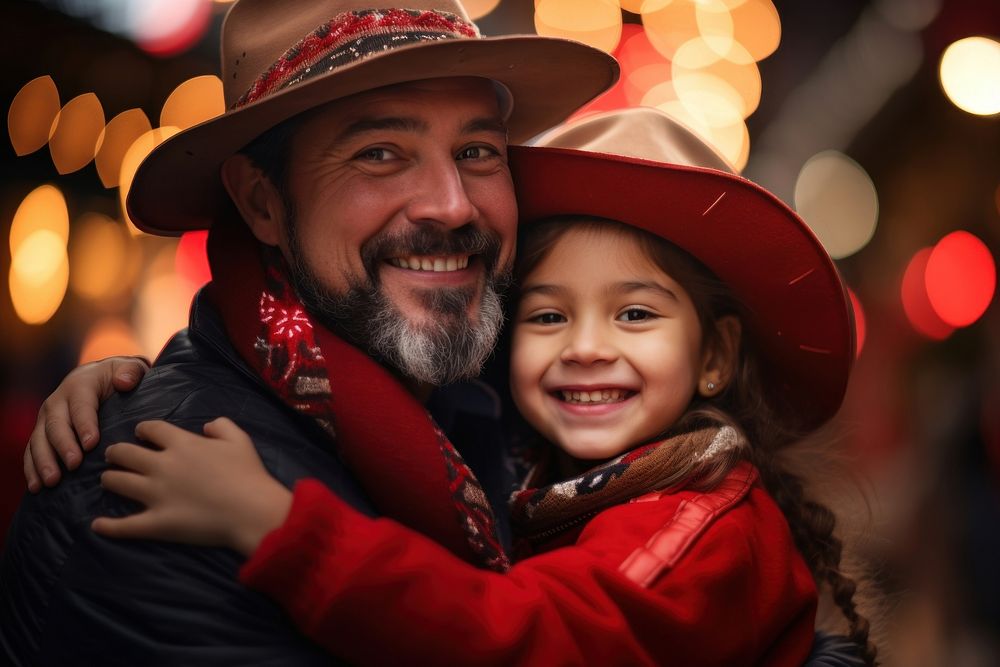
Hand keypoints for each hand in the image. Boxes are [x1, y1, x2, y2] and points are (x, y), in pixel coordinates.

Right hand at [25, 356, 149, 492]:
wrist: (102, 379)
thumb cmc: (121, 377)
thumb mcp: (130, 369)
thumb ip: (130, 372)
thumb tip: (123, 382)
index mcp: (80, 384)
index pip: (80, 405)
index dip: (84, 424)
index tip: (91, 444)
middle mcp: (58, 401)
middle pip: (56, 424)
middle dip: (64, 446)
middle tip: (74, 464)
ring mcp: (47, 418)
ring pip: (40, 440)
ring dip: (44, 461)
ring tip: (52, 481)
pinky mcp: (42, 432)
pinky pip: (32, 450)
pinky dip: (32, 468)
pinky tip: (36, 486)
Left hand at [92, 418, 292, 555]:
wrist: (250, 510)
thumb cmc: (248, 474)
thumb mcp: (240, 440)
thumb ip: (221, 426)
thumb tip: (206, 426)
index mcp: (182, 444)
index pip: (150, 429)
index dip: (142, 429)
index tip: (140, 433)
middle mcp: (162, 465)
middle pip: (124, 453)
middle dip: (116, 452)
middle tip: (115, 456)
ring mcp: (156, 495)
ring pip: (117, 482)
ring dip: (109, 479)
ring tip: (108, 480)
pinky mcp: (156, 522)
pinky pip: (125, 525)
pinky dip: (108, 526)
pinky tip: (97, 525)